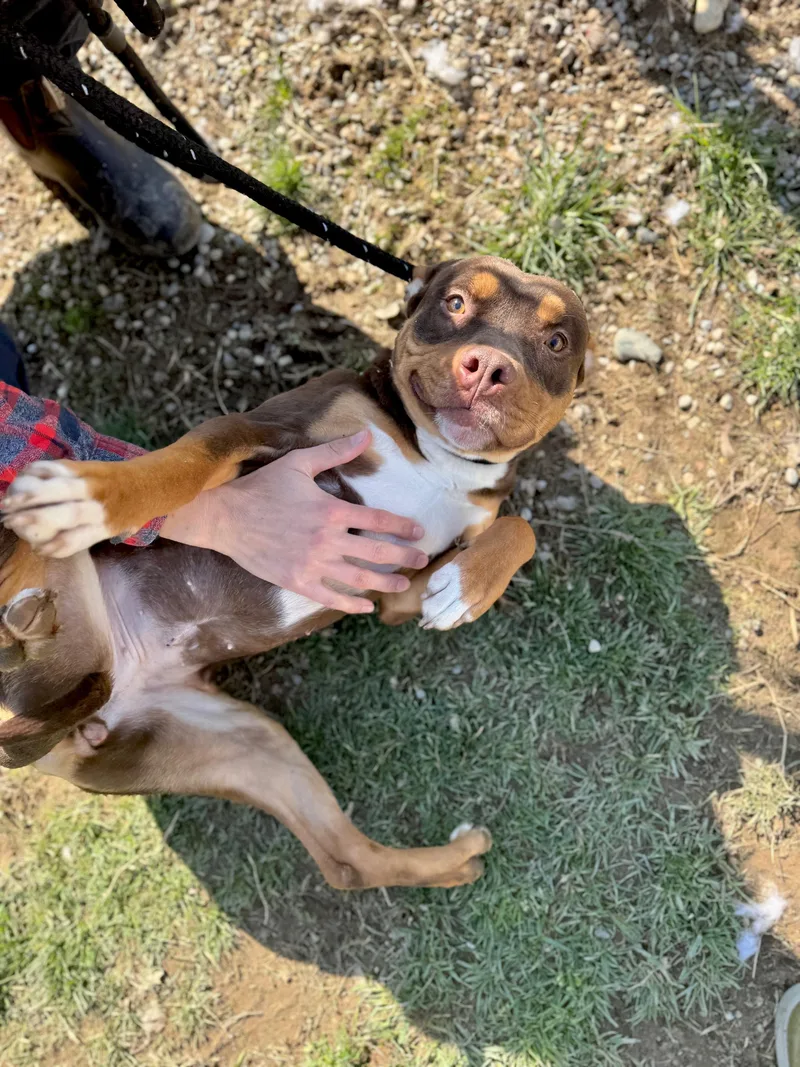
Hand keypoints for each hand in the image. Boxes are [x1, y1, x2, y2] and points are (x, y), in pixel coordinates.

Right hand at [159, 430, 427, 612]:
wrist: (225, 517)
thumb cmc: (262, 487)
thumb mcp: (299, 463)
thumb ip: (336, 452)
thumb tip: (367, 435)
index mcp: (331, 511)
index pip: (378, 520)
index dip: (402, 527)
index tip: (419, 532)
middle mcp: (326, 541)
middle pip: (376, 552)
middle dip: (403, 557)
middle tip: (421, 560)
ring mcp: (312, 565)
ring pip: (359, 578)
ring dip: (385, 583)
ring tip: (404, 585)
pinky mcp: (297, 581)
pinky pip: (330, 597)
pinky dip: (351, 604)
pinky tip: (366, 606)